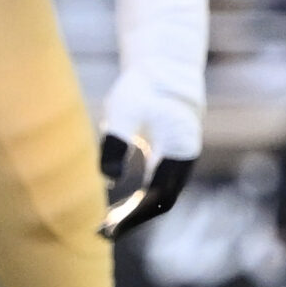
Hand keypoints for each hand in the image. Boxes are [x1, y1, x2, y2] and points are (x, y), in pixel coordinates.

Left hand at [99, 0, 207, 238]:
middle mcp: (182, 158)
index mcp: (178, 152)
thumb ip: (118, 143)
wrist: (168, 53)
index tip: (110, 231)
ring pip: (160, 192)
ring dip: (136, 209)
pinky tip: (118, 198)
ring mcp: (177, 153)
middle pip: (161, 201)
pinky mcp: (168, 147)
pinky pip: (157, 180)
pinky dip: (139, 194)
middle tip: (103, 233)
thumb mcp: (126, 108)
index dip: (135, 218)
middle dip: (134, 219)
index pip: (159, 199)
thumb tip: (109, 178)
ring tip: (108, 221)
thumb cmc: (146, 81)